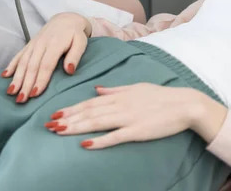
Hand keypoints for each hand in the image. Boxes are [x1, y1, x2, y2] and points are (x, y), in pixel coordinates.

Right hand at [1, 13, 91, 102]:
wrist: (66, 19)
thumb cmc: (75, 34)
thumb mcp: (81, 42)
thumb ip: (75, 56)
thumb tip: (69, 70)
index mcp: (55, 44)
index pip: (46, 64)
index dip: (40, 80)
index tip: (35, 94)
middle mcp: (41, 43)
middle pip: (32, 66)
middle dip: (25, 83)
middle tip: (21, 99)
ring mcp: (33, 43)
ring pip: (23, 62)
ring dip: (17, 77)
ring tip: (11, 92)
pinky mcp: (29, 44)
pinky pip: (19, 55)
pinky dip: (11, 65)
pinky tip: (5, 75)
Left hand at [44, 83, 227, 148]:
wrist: (182, 104)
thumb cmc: (159, 95)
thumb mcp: (134, 87)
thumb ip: (114, 90)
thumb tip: (97, 89)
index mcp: (117, 95)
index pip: (88, 103)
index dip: (70, 108)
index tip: (55, 113)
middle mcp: (118, 105)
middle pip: (88, 113)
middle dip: (67, 119)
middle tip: (48, 125)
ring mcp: (127, 118)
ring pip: (96, 123)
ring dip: (76, 128)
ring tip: (59, 132)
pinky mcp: (137, 131)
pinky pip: (115, 137)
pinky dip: (99, 140)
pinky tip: (85, 144)